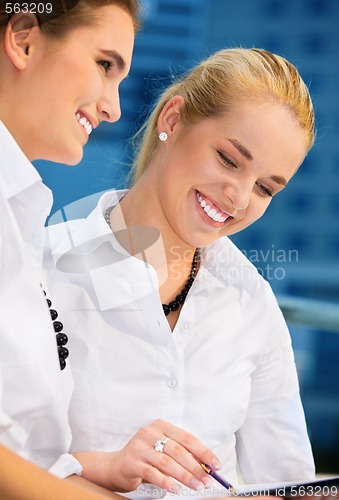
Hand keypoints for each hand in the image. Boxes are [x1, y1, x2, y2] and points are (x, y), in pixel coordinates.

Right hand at [75, 419, 221, 493]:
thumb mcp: (162, 449)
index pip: (187, 438)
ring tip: (196, 486)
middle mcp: (149, 433)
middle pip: (178, 450)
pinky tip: (176, 489)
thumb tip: (206, 466)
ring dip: (184, 476)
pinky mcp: (132, 462)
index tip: (215, 465)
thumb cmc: (145, 457)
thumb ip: (181, 453)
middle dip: (196, 467)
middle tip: (207, 480)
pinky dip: (166, 482)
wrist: (116, 466)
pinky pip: (153, 473)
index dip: (203, 452)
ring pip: (167, 462)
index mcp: (161, 426)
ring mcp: (139, 447)